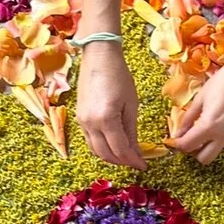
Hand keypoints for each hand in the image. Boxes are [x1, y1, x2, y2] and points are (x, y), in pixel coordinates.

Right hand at [76, 43, 145, 169]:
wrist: (98, 57)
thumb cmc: (119, 76)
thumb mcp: (131, 105)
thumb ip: (131, 131)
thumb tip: (136, 152)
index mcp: (106, 119)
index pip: (120, 150)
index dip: (133, 161)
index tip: (143, 166)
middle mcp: (90, 124)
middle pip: (106, 154)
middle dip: (122, 162)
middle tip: (136, 162)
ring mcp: (82, 122)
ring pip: (95, 150)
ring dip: (111, 157)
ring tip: (126, 156)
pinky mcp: (79, 118)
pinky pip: (90, 141)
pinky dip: (102, 148)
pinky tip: (113, 145)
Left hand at [170, 57, 223, 163]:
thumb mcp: (201, 98)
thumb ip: (188, 119)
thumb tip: (178, 134)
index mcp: (209, 125)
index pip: (188, 145)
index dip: (179, 144)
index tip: (177, 141)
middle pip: (204, 158)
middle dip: (197, 151)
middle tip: (195, 138)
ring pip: (220, 148)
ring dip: (214, 140)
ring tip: (218, 120)